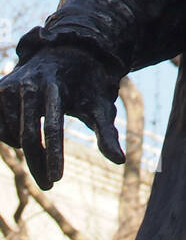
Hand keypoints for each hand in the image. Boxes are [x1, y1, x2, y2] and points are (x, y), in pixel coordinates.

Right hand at [0, 46, 123, 189]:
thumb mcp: (99, 104)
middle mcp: (29, 83)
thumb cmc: (84, 85)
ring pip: (13, 136)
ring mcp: (10, 86)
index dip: (53, 154)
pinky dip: (12, 139)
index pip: (53, 125)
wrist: (63, 54)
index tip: (56, 180)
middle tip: (49, 186)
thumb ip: (106, 132)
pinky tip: (25, 130)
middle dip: (38, 164)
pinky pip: (0, 130)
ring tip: (44, 143)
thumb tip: (120, 161)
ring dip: (28, 150)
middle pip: (29, 135)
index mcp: (56, 84)